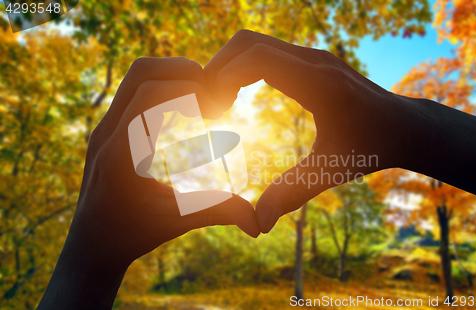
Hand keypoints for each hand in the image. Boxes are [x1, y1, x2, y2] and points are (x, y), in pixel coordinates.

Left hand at [38, 57, 259, 309]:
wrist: (92, 244)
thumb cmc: (132, 234)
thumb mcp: (176, 222)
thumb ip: (216, 213)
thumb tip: (257, 224)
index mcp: (121, 152)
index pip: (150, 94)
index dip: (189, 89)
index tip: (216, 106)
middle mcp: (107, 132)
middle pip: (141, 72)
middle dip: (182, 70)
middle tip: (213, 90)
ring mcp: (105, 127)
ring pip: (136, 77)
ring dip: (172, 77)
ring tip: (202, 98)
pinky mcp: (110, 129)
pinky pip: (135, 91)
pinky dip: (164, 89)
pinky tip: (186, 112)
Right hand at [205, 30, 413, 232]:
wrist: (405, 125)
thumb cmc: (373, 147)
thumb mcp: (332, 171)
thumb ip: (293, 193)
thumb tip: (258, 223)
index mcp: (318, 83)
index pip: (255, 57)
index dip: (223, 77)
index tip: (213, 110)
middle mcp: (313, 60)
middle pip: (246, 41)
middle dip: (217, 69)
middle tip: (210, 107)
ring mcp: (312, 56)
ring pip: (253, 43)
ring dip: (229, 67)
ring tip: (221, 104)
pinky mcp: (311, 60)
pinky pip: (265, 52)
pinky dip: (243, 68)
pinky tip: (240, 98)